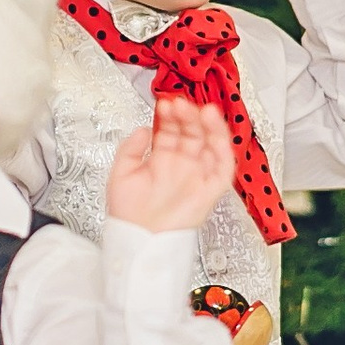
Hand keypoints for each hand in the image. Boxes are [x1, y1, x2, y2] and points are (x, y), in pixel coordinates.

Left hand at [106, 97, 235, 233]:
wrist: (140, 241)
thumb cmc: (129, 215)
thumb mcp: (121, 174)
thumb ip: (130, 149)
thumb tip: (142, 129)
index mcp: (161, 160)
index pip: (170, 131)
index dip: (169, 116)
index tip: (166, 104)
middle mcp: (181, 165)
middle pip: (191, 133)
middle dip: (187, 116)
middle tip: (180, 104)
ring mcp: (196, 175)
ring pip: (210, 144)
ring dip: (208, 125)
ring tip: (202, 110)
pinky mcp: (210, 189)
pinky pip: (223, 165)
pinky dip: (223, 147)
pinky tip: (216, 130)